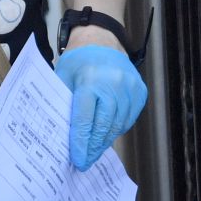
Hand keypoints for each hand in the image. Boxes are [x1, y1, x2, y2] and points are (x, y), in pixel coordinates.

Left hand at [55, 42, 147, 171]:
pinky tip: (106, 135)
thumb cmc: (79, 59)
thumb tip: (61, 136)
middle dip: (93, 147)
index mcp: (90, 81)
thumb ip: (63, 104)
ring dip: (105, 141)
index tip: (77, 160)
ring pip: (117, 126)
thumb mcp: (62, 77)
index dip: (80, 144)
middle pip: (103, 127)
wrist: (101, 39)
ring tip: (94, 151)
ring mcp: (130, 88)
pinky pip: (128, 118)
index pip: (84, 121)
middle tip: (85, 161)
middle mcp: (113, 85)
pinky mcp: (139, 91)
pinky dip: (116, 129)